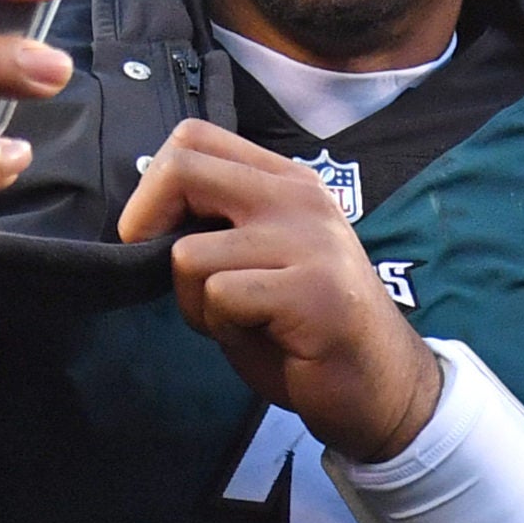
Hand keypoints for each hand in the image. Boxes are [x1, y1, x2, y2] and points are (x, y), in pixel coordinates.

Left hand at [116, 121, 442, 460]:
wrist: (380, 385)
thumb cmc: (305, 329)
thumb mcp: (260, 258)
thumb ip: (218, 227)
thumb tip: (143, 220)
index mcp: (286, 182)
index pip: (194, 137)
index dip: (152, 184)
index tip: (150, 232)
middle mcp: (298, 198)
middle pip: (180, 168)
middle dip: (143, 224)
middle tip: (158, 270)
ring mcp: (309, 240)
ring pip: (189, 253)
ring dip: (192, 301)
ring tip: (236, 320)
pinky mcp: (313, 289)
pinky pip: (220, 296)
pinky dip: (221, 327)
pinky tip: (261, 336)